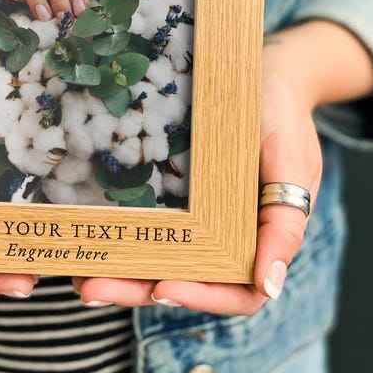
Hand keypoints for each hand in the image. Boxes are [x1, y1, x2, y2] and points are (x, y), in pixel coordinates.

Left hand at [72, 29, 323, 312]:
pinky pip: (144, 217)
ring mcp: (192, 213)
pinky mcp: (168, 188)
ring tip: (78, 275)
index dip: (198, 297)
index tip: (161, 287)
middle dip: (134, 289)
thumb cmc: (285, 120)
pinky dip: (117, 232)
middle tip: (91, 287)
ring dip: (118, 271)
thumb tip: (269, 287)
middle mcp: (221, 235)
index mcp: (257, 239)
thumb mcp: (293, 165)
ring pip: (155, 256)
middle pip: (180, 279)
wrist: (267, 74)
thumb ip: (286, 224)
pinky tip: (83, 234)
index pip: (233, 292)